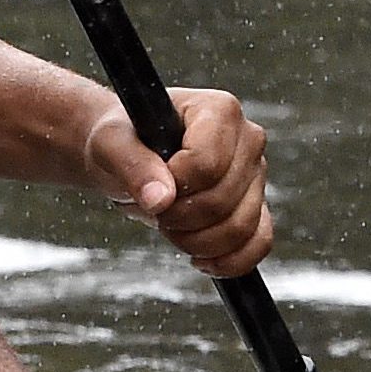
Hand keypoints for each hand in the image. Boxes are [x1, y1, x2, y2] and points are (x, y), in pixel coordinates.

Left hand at [81, 85, 273, 279]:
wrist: (128, 157)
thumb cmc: (122, 141)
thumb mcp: (111, 145)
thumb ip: (132, 165)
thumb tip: (161, 200)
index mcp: (219, 110)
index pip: (207, 164)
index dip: (174, 186)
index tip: (151, 183)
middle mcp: (248, 140)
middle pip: (222, 200)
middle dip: (179, 218)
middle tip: (155, 210)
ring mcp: (257, 175)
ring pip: (241, 228)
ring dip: (196, 242)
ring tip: (169, 228)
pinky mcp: (258, 207)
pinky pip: (259, 244)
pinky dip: (230, 261)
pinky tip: (200, 260)